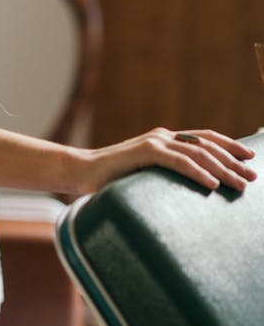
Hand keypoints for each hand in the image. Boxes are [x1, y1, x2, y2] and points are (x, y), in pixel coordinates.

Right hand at [78, 128, 256, 194]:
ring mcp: (154, 142)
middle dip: (233, 161)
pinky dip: (198, 172)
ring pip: (198, 153)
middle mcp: (162, 137)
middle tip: (252, 176)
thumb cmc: (110, 178)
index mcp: (164, 140)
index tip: (250, 156)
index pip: (205, 139)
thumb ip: (164, 175)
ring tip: (239, 183)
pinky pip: (178, 162)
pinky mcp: (144, 152)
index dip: (229, 145)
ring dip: (222, 169)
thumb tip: (187, 188)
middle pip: (207, 146)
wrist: (80, 172)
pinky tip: (212, 183)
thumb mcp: (145, 175)